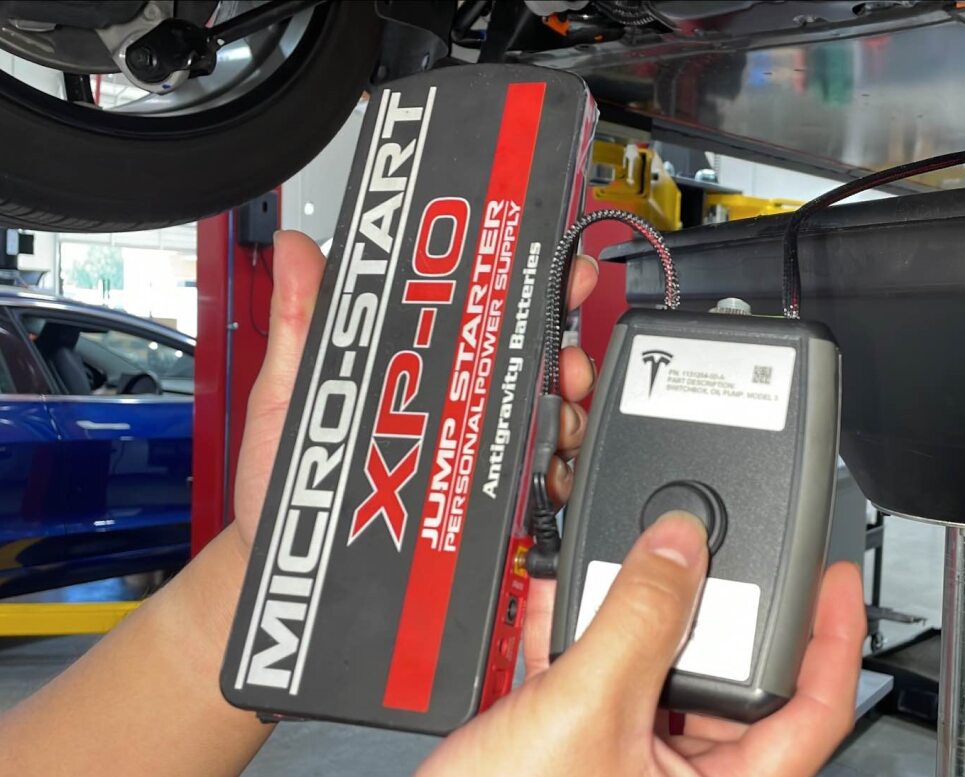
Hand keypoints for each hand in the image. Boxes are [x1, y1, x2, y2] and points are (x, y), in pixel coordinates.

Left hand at [228, 231, 599, 552]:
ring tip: (557, 409)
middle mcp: (453, 402)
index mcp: (410, 365)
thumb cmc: (288, 482)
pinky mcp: (490, 502)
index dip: (514, 279)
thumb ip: (299, 325)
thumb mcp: (285, 399)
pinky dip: (560, 468)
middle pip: (524, 356)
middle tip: (561, 347)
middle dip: (559, 339)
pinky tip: (550, 465)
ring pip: (544, 411)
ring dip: (565, 403)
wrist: (303, 569)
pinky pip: (541, 477)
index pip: (470, 311)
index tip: (542, 260)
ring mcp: (474, 450)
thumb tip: (298, 250)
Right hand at [418, 514, 866, 776]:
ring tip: (627, 563)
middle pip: (734, 680)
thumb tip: (678, 548)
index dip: (836, 637)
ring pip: (660, 676)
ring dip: (636, 615)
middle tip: (702, 552)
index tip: (836, 577)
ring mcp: (633, 773)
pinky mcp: (584, 759)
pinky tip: (561, 597)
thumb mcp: (583, 710)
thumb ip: (636, 619)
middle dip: (710, 609)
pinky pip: (604, 684)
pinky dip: (585, 637)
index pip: (817, 710)